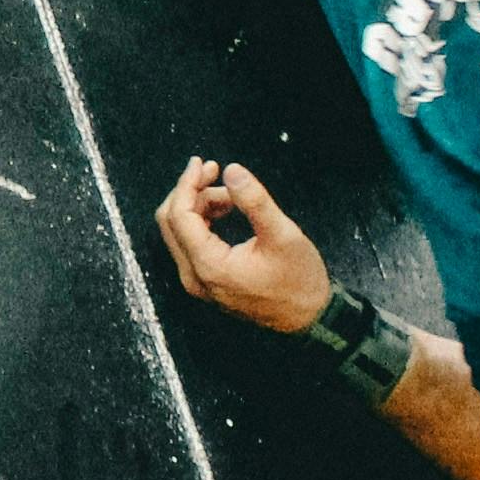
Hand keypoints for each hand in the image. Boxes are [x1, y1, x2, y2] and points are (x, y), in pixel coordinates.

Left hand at [152, 157, 334, 334]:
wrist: (308, 317)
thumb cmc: (299, 280)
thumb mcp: (283, 235)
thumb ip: (255, 201)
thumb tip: (232, 170)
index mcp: (210, 266)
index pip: (179, 216)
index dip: (187, 184)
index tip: (202, 163)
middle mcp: (194, 277)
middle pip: (170, 222)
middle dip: (189, 191)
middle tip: (214, 170)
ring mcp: (197, 282)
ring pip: (179, 231)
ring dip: (198, 204)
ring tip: (231, 194)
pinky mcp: (205, 281)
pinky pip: (190, 243)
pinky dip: (202, 220)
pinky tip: (226, 209)